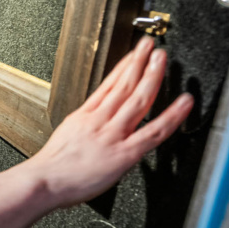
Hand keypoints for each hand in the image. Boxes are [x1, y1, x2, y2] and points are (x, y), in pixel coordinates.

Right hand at [27, 36, 193, 207]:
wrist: (44, 181)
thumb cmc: (52, 167)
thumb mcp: (64, 137)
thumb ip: (83, 127)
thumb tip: (93, 123)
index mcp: (84, 116)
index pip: (108, 85)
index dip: (123, 67)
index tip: (133, 55)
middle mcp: (100, 120)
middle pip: (124, 85)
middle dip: (139, 62)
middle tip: (150, 46)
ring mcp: (113, 134)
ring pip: (138, 100)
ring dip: (153, 76)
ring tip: (162, 59)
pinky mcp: (125, 153)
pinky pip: (154, 131)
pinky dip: (172, 116)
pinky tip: (184, 103)